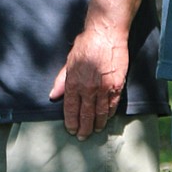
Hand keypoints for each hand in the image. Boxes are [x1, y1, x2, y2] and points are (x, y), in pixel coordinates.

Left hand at [50, 23, 128, 139]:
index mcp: (74, 82)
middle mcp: (88, 88)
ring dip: (97, 124)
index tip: (71, 130)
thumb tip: (54, 95)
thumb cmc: (86, 44)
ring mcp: (104, 88)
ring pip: (100, 113)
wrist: (106, 34)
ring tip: (95, 131)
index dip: (71, 122)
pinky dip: (109, 113)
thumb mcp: (69, 61)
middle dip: (84, 128)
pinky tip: (107, 118)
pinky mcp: (117, 85)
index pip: (71, 109)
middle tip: (82, 137)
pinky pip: (113, 104)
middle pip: (86, 115)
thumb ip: (62, 80)